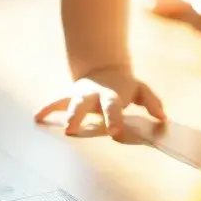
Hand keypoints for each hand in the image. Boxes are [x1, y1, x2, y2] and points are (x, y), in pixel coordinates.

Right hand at [34, 65, 165, 138]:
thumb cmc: (124, 86)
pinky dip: (47, 109)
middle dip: (77, 115)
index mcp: (111, 96)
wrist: (104, 68)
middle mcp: (92, 95)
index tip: (114, 132)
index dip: (114, 119)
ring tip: (46, 123)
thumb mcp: (140, 90)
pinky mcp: (69, 97)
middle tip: (72, 130)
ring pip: (68, 103)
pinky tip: (37, 118)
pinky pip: (56, 102)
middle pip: (83, 104)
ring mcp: (79, 95)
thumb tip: (163, 118)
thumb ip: (152, 103)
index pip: (112, 108)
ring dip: (60, 114)